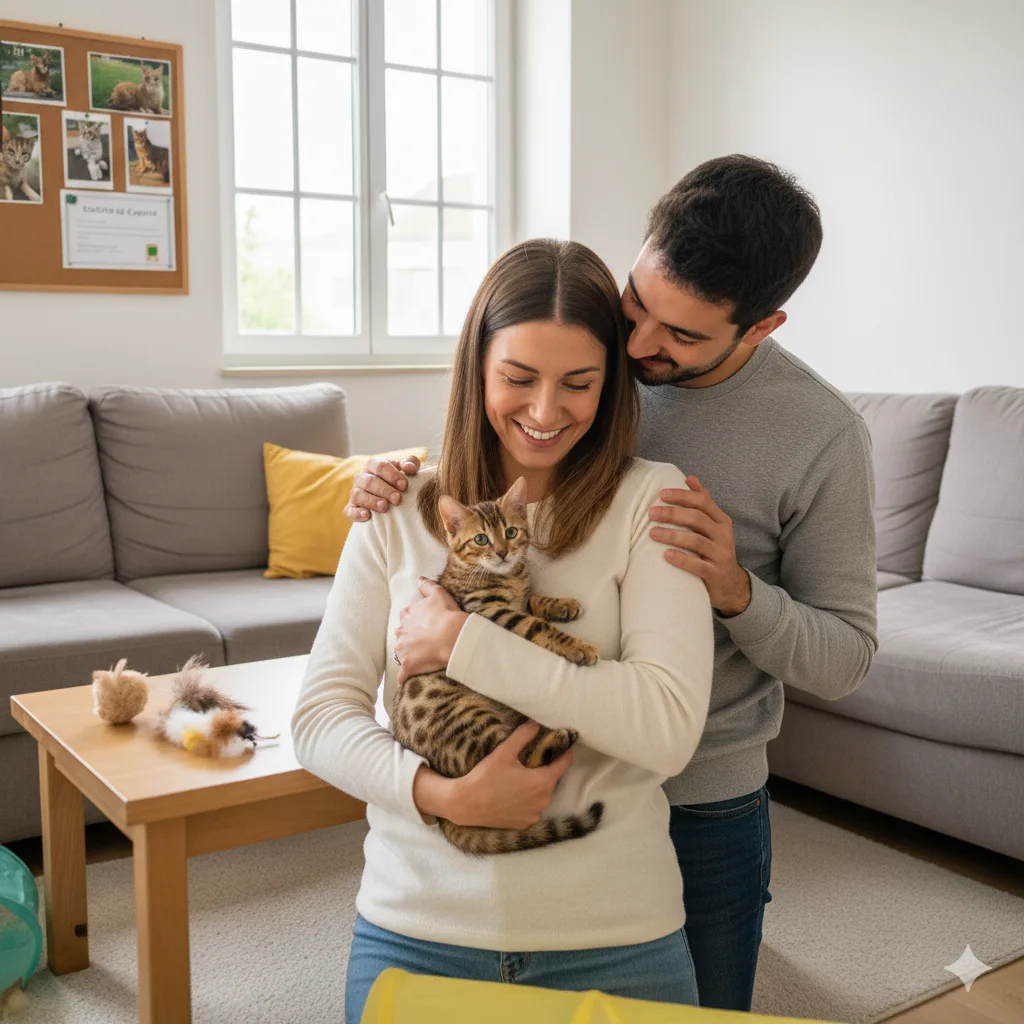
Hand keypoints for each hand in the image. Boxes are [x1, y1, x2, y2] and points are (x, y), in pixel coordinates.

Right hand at [344, 455, 421, 522]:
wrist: (390, 496)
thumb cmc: (398, 480)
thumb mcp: (406, 469)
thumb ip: (411, 463)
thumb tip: (409, 468)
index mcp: (373, 465)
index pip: (380, 466)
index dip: (393, 475)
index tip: (404, 485)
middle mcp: (361, 477)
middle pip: (369, 481)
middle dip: (384, 490)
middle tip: (397, 499)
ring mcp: (355, 492)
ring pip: (358, 494)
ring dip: (371, 501)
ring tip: (384, 507)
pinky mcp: (352, 507)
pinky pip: (350, 510)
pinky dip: (357, 513)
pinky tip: (367, 515)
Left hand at [395, 578, 468, 684]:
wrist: (453, 636)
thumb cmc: (447, 614)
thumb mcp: (438, 593)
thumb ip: (426, 585)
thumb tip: (418, 579)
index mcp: (406, 615)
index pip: (407, 618)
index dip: (417, 622)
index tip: (427, 626)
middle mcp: (400, 632)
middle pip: (403, 635)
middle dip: (411, 638)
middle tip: (427, 641)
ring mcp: (403, 650)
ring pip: (401, 653)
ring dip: (408, 655)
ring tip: (422, 657)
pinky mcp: (408, 666)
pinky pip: (402, 675)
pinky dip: (404, 677)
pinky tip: (406, 680)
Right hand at [450, 722, 573, 827]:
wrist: (466, 804)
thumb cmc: (485, 777)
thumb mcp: (504, 752)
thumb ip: (523, 735)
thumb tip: (536, 724)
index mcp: (542, 782)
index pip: (565, 763)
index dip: (564, 752)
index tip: (560, 744)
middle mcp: (543, 801)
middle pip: (552, 779)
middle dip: (544, 769)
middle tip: (529, 761)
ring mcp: (535, 814)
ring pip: (542, 794)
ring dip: (536, 786)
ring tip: (518, 778)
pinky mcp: (525, 824)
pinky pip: (533, 808)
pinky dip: (528, 800)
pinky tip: (513, 794)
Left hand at [648, 475, 751, 616]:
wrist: (730, 584)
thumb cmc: (714, 550)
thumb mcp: (713, 525)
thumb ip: (703, 502)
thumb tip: (690, 477)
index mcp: (721, 520)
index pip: (703, 501)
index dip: (682, 496)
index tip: (661, 494)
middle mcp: (724, 535)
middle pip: (697, 519)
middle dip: (672, 514)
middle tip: (651, 513)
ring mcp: (721, 555)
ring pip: (696, 541)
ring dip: (672, 535)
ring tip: (653, 533)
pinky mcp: (716, 574)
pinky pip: (698, 565)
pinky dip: (682, 559)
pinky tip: (666, 555)